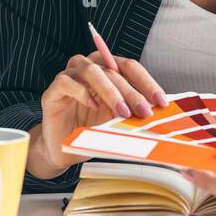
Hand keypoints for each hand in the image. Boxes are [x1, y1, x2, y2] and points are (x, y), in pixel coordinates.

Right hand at [28, 52, 167, 179]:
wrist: (62, 148)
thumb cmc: (90, 130)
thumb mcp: (116, 121)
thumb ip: (133, 112)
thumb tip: (158, 113)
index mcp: (107, 70)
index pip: (130, 67)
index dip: (147, 82)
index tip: (161, 101)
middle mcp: (89, 67)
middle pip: (114, 71)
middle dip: (133, 92)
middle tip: (145, 111)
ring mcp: (70, 76)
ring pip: (92, 70)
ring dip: (111, 91)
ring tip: (122, 111)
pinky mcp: (53, 89)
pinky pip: (66, 81)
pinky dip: (81, 92)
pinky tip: (92, 105)